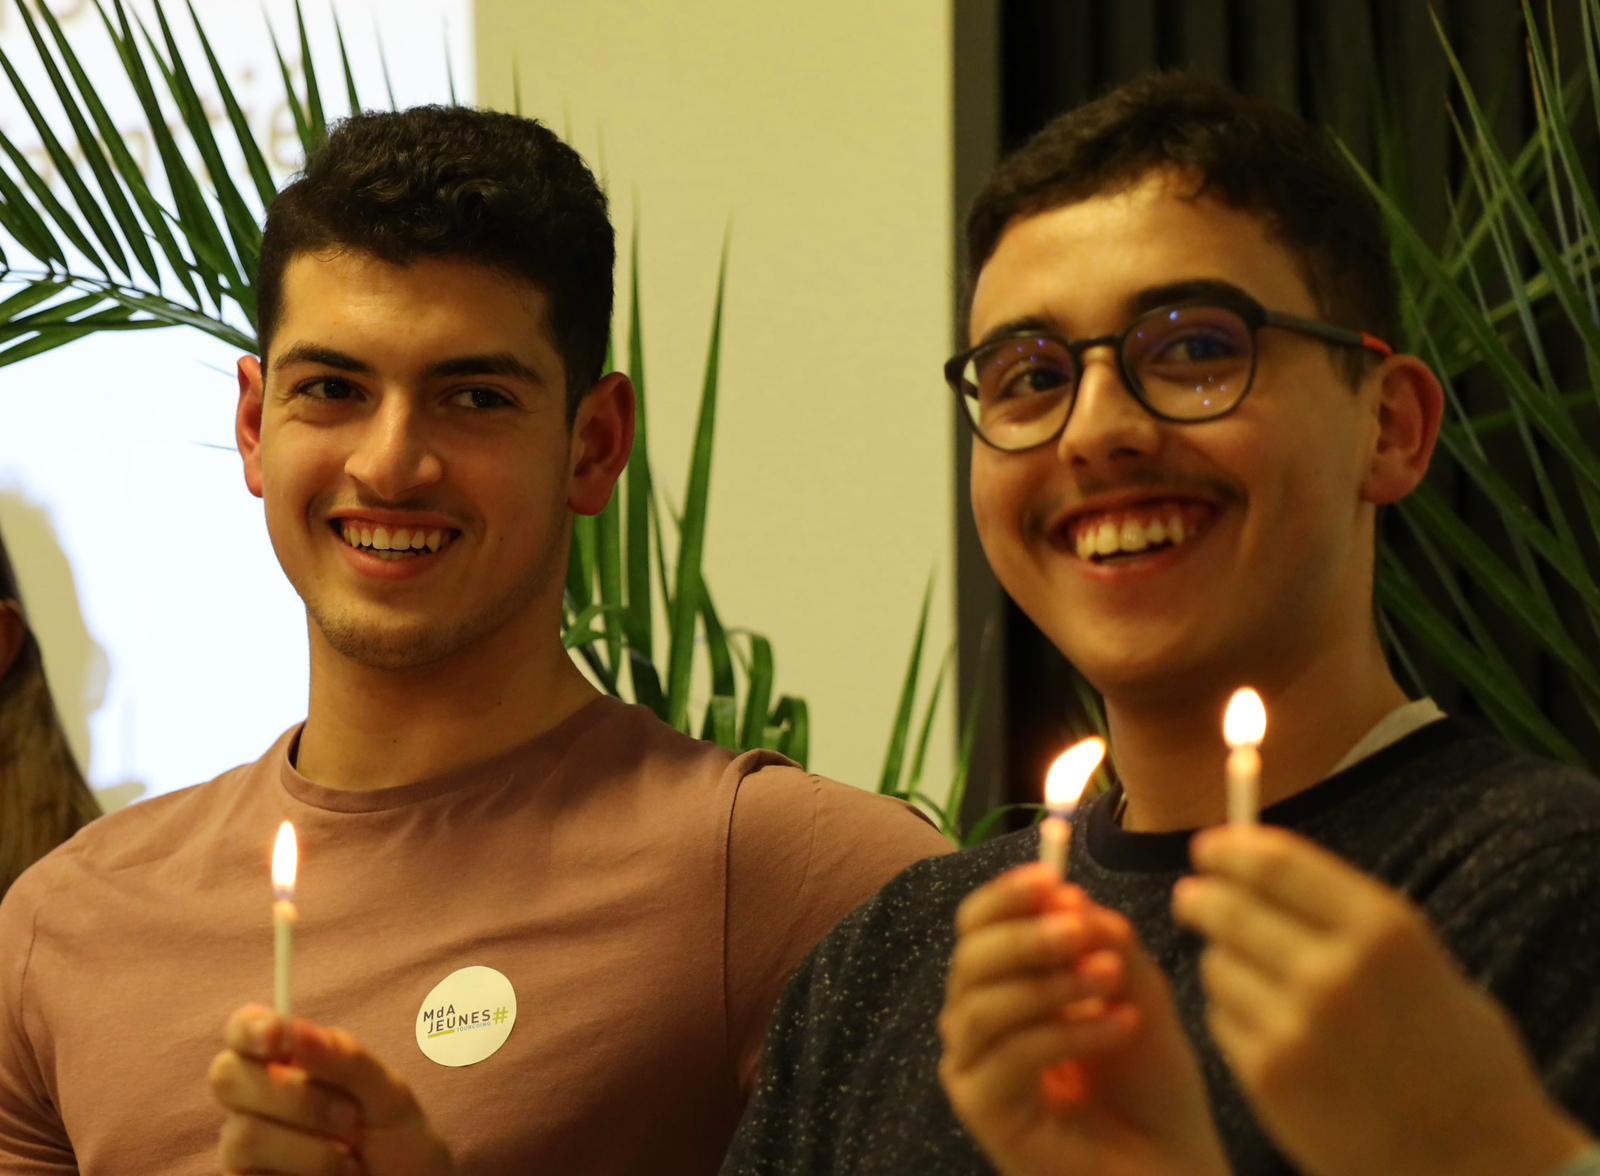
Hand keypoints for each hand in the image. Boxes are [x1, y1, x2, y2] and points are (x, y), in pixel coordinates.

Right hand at [210, 1005, 455, 1175]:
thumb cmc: (399, 1142)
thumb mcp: (389, 1095)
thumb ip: (346, 1060)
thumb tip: (296, 1031)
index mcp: (289, 1062)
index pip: (243, 1029)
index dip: (251, 1027)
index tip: (279, 1035)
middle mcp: (257, 1102)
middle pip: (228, 1077)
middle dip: (294, 1097)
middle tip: (350, 1118)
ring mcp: (246, 1151)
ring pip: (242, 1136)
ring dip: (310, 1151)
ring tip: (350, 1162)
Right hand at [938, 863, 1229, 1175]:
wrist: (1172, 1165)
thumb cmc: (1150, 1083)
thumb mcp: (1136, 991)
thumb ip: (1104, 942)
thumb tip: (1069, 894)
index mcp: (1001, 983)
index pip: (977, 925)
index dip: (1008, 896)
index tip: (1054, 878)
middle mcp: (974, 1023)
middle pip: (970, 959)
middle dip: (1028, 936)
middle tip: (1082, 930)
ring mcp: (972, 1070)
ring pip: (984, 1005)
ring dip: (1050, 983)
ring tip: (1111, 979)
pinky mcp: (982, 1113)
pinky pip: (1012, 1056)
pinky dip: (1068, 1033)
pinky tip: (1121, 1027)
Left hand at [1174, 824, 1590, 1175]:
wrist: (1478, 1164)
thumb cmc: (1457, 1057)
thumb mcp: (1419, 962)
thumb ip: (1344, 914)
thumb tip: (1256, 862)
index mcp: (1384, 930)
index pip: (1275, 862)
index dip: (1231, 849)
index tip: (1209, 847)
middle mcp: (1333, 973)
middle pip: (1228, 907)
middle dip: (1202, 896)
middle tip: (1192, 896)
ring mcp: (1295, 1028)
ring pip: (1217, 964)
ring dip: (1223, 960)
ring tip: (1252, 974)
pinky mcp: (1268, 1077)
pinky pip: (1222, 1019)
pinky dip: (1233, 1014)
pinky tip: (1268, 1026)